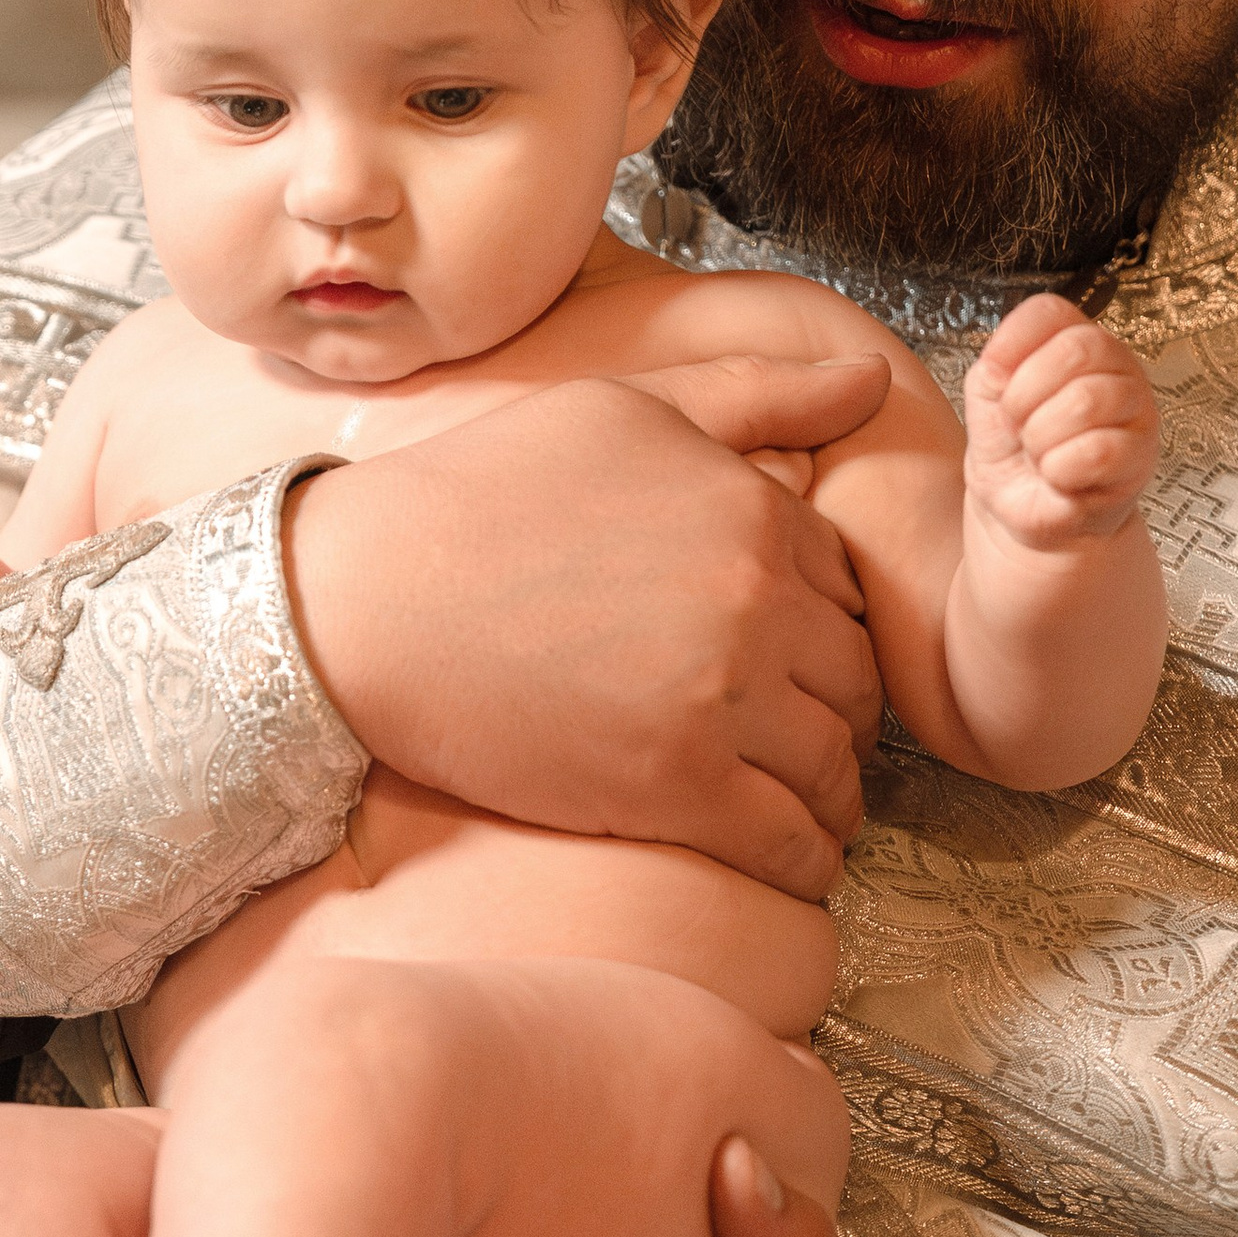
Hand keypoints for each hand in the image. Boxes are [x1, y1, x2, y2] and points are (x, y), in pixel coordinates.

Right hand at [282, 359, 888, 899]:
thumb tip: (873, 379)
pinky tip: (788, 855)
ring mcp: (719, 702)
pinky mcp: (673, 789)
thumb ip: (757, 394)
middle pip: (855, 683)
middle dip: (839, 715)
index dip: (828, 630)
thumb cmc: (480, 493)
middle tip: (805, 739)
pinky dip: (805, 857)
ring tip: (807, 806)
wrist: (365, 599)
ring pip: (835, 769)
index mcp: (753, 513)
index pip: (850, 591)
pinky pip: (790, 841)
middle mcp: (754, 605)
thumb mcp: (624, 410)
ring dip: (833, 795)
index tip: (802, 662)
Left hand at [963, 296, 1160, 549]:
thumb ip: (994, 366)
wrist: (1023, 506)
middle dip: (1026, 393)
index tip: (996, 379)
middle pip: (1077, 348)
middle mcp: (1116, 366)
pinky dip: (1060, 468)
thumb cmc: (1013, 447)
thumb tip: (1002, 365)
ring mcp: (1135, 410)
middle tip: (1018, 423)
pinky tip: (1058, 474)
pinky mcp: (1139, 459)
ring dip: (1042, 435)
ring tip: (1039, 452)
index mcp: (1077, 339)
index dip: (1012, 344)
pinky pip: (1098, 451)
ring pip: (1089, 400)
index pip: (1051, 311)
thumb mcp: (988, 397)